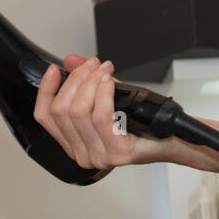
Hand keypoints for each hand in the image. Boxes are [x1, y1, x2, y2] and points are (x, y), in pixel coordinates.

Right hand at [33, 54, 170, 171]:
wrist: (174, 140)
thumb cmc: (143, 124)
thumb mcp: (108, 97)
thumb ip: (86, 81)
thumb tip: (71, 61)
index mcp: (73, 143)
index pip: (44, 116)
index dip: (46, 89)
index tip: (55, 69)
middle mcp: (81, 154)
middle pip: (61, 111)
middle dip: (75, 80)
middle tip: (91, 65)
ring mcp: (98, 156)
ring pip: (79, 112)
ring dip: (90, 84)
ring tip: (102, 71)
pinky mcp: (117, 154)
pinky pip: (101, 117)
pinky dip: (103, 94)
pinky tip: (108, 83)